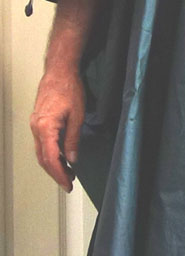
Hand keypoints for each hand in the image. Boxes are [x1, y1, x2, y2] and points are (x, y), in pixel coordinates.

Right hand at [30, 69, 84, 192]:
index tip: (67, 184)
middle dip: (56, 173)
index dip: (59, 174)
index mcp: (45, 127)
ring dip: (53, 164)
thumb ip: (73, 140)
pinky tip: (62, 157)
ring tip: (68, 172)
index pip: (51, 158)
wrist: (59, 71)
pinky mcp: (37, 121)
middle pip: (43, 158)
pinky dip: (51, 153)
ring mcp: (35, 124)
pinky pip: (42, 143)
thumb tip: (72, 159)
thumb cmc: (69, 89)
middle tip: (69, 182)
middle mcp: (36, 127)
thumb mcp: (78, 117)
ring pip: (41, 152)